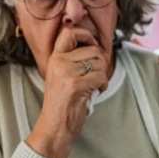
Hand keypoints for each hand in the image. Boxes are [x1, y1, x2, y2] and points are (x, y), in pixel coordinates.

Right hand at [26, 28, 108, 157]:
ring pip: (99, 63)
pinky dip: (103, 85)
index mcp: (55, 58)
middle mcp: (59, 62)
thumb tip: (98, 47)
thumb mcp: (62, 75)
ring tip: (94, 85)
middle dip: (101, 63)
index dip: (86, 35)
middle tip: (95, 76)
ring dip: (102, 75)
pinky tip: (96, 91)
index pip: (70, 32)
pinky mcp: (76, 84)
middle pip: (93, 50)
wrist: (55, 125)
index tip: (93, 45)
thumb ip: (74, 59)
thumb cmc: (62, 102)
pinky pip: (101, 76)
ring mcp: (66, 72)